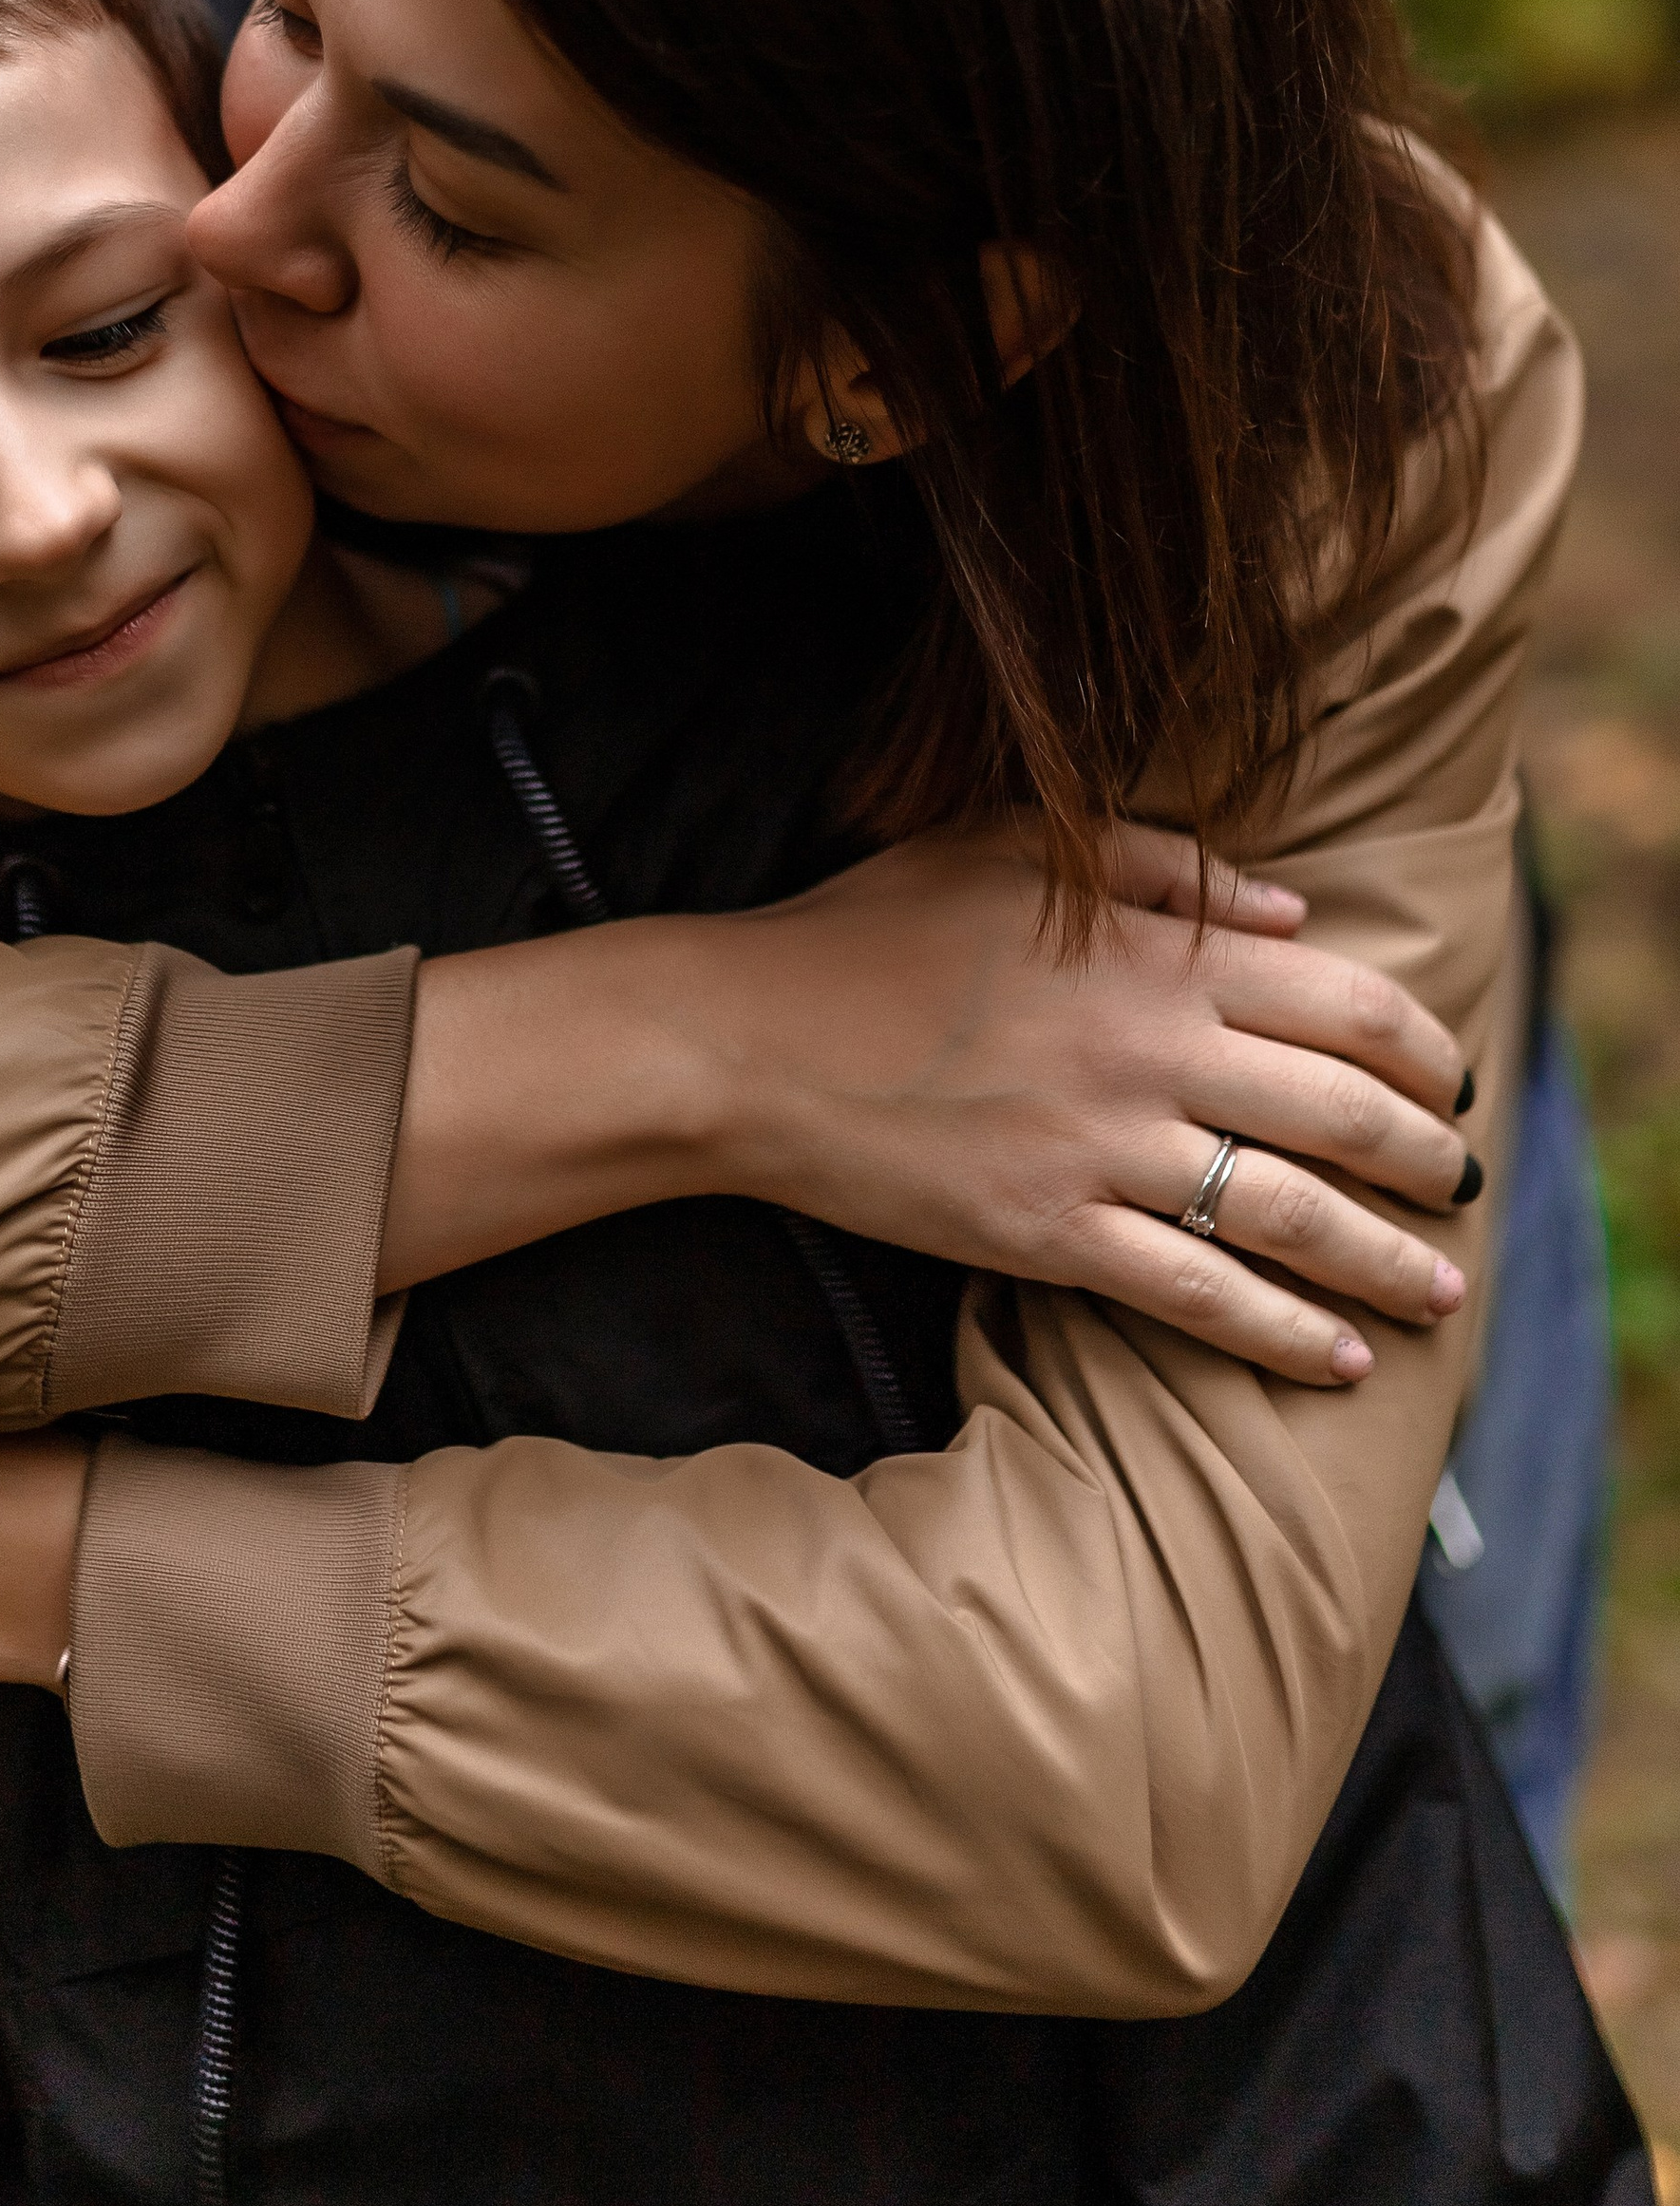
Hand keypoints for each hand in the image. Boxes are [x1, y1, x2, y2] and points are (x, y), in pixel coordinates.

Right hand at [692, 823, 1473, 1384]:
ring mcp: (1101, 1147)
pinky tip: (1339, 1358)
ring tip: (1440, 1291)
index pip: (1345, 1003)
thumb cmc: (869, 930)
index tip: (1451, 1081)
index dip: (1423, 1048)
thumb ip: (1160, 863)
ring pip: (1293, 1215)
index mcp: (1153, 953)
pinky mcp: (1047, 1232)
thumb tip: (1291, 914)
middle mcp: (1150, 1050)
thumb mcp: (1010, 846)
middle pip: (1345, 1112)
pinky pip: (1196, 1292)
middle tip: (1460, 1186)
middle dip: (1430, 1160)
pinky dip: (1282, 1332)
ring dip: (1389, 1260)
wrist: (746, 1039)